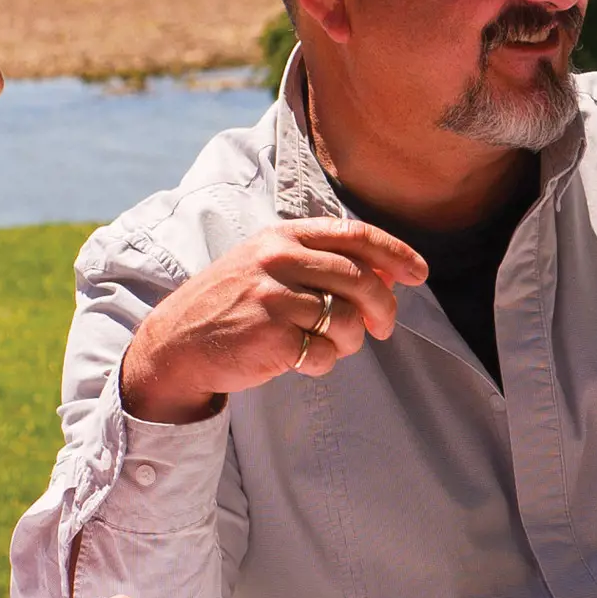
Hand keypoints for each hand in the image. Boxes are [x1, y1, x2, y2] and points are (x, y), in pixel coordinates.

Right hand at [118, 218, 430, 423]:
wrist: (177, 343)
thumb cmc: (234, 305)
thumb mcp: (269, 266)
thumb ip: (323, 263)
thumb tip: (391, 271)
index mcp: (283, 237)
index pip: (354, 234)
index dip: (395, 252)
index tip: (419, 273)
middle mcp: (278, 260)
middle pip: (361, 279)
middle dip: (384, 307)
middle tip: (384, 327)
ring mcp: (273, 297)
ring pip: (348, 320)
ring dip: (350, 341)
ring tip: (327, 344)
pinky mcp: (270, 335)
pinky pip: (325, 354)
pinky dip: (323, 363)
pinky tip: (301, 359)